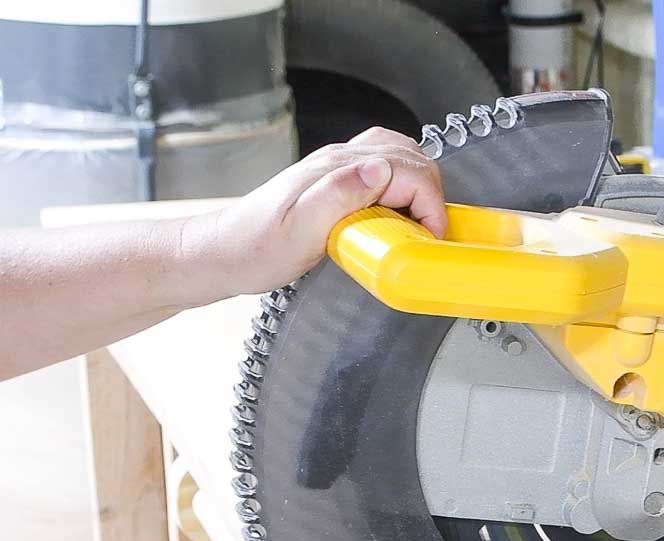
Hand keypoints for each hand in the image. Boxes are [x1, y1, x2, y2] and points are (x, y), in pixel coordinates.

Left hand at [186, 127, 446, 297]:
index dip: (430, 204)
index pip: (407, 170)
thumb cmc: (257, 249)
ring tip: (418, 224)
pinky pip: (383, 171)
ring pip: (400, 157)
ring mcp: (338, 169)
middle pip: (410, 157)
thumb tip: (378, 169)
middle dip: (431, 194)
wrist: (225, 252)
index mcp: (336, 170)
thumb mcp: (299, 230)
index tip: (430, 238)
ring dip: (420, 187)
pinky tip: (396, 216)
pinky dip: (403, 188)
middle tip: (428, 235)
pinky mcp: (336, 183)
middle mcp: (340, 161)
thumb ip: (338, 195)